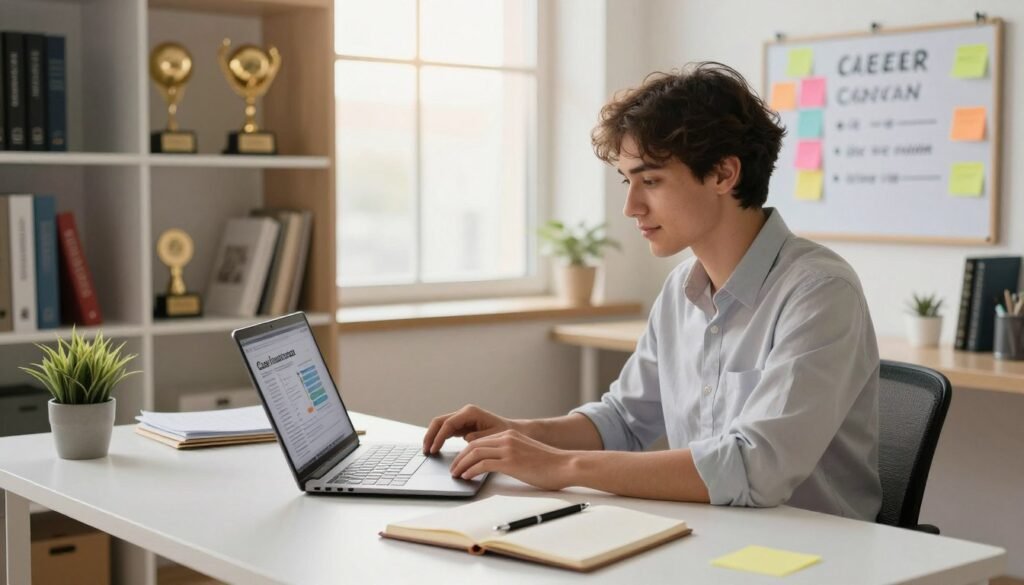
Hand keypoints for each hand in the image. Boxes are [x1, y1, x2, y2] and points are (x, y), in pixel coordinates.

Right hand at [422, 404, 515, 454]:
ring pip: (440, 425)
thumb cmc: (504, 433)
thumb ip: (478, 437)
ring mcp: (462, 418)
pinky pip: (446, 430)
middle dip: (431, 435)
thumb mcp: (493, 436)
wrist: (511, 432)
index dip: (439, 437)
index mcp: (470, 412)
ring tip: (427, 451)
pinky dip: (439, 439)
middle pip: (440, 421)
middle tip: (425, 450)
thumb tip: (466, 439)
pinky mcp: (462, 425)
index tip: (434, 449)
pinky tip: (435, 449)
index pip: (449, 423)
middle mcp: (464, 413)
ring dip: (432, 437)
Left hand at [449, 429, 573, 490]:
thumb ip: (510, 455)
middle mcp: (507, 438)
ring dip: (461, 465)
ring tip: (456, 475)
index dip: (465, 452)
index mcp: (510, 435)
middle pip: (473, 446)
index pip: (479, 441)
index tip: (459, 462)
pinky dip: (471, 471)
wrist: (565, 465)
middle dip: (459, 458)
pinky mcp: (511, 461)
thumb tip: (494, 466)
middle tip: (453, 469)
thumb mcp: (525, 453)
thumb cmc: (549, 465)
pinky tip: (467, 477)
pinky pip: (483, 464)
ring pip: (474, 453)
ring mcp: (508, 449)